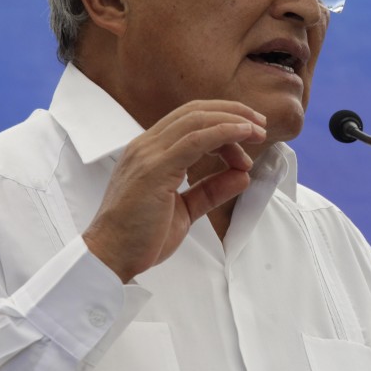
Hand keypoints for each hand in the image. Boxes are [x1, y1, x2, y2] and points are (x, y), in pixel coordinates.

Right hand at [82, 100, 266, 282]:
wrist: (109, 258)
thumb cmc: (140, 237)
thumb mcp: (184, 210)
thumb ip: (210, 191)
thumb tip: (242, 176)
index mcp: (149, 152)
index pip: (189, 120)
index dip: (222, 119)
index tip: (249, 132)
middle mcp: (146, 146)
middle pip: (195, 112)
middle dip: (233, 113)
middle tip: (261, 124)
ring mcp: (148, 155)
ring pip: (197, 121)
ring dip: (233, 122)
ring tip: (257, 132)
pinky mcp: (155, 169)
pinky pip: (195, 140)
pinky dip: (224, 132)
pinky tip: (244, 134)